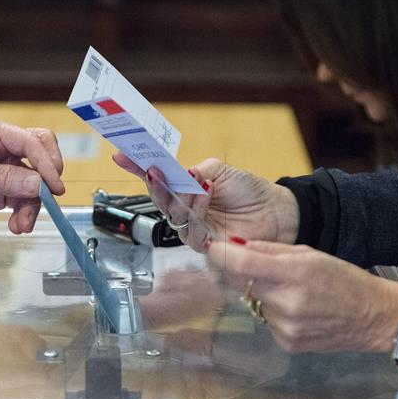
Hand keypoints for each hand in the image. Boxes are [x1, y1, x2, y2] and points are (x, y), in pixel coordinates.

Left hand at [0, 116, 64, 233]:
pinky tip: (16, 227)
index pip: (32, 141)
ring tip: (22, 225)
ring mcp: (4, 171)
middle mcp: (3, 149)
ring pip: (34, 186)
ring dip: (32, 207)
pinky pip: (23, 202)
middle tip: (50, 199)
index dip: (46, 163)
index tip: (53, 187)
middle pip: (41, 157)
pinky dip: (23, 215)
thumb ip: (3, 178)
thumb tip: (38, 185)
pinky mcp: (1, 191)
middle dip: (47, 180)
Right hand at [112, 154, 298, 250]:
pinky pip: (188, 230)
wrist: (275, 213)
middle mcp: (185, 208)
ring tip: (198, 187)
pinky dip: (195, 211)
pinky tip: (204, 199)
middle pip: (158, 198)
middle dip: (156, 185)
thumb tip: (179, 175)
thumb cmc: (250, 191)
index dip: (137, 167)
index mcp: (186, 187)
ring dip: (181, 198)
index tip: (121, 155)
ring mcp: (192, 226)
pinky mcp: (203, 243)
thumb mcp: (219, 171)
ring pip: (171, 214)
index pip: (156, 178)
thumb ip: (195, 171)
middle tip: (156, 172)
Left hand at [206, 239, 397, 352]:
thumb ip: (269, 250)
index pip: (239, 265)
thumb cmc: (343, 279)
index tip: (213, 248)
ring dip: (262, 294)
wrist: (373, 317)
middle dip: (243, 273)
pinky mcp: (286, 342)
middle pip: (241, 283)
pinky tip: (297, 310)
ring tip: (290, 291)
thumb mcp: (309, 254)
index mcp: (293, 273)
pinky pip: (266, 321)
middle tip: (261, 267)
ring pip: (253, 302)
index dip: (220, 255)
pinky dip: (274, 312)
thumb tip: (234, 245)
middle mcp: (286, 303)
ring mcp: (285, 327)